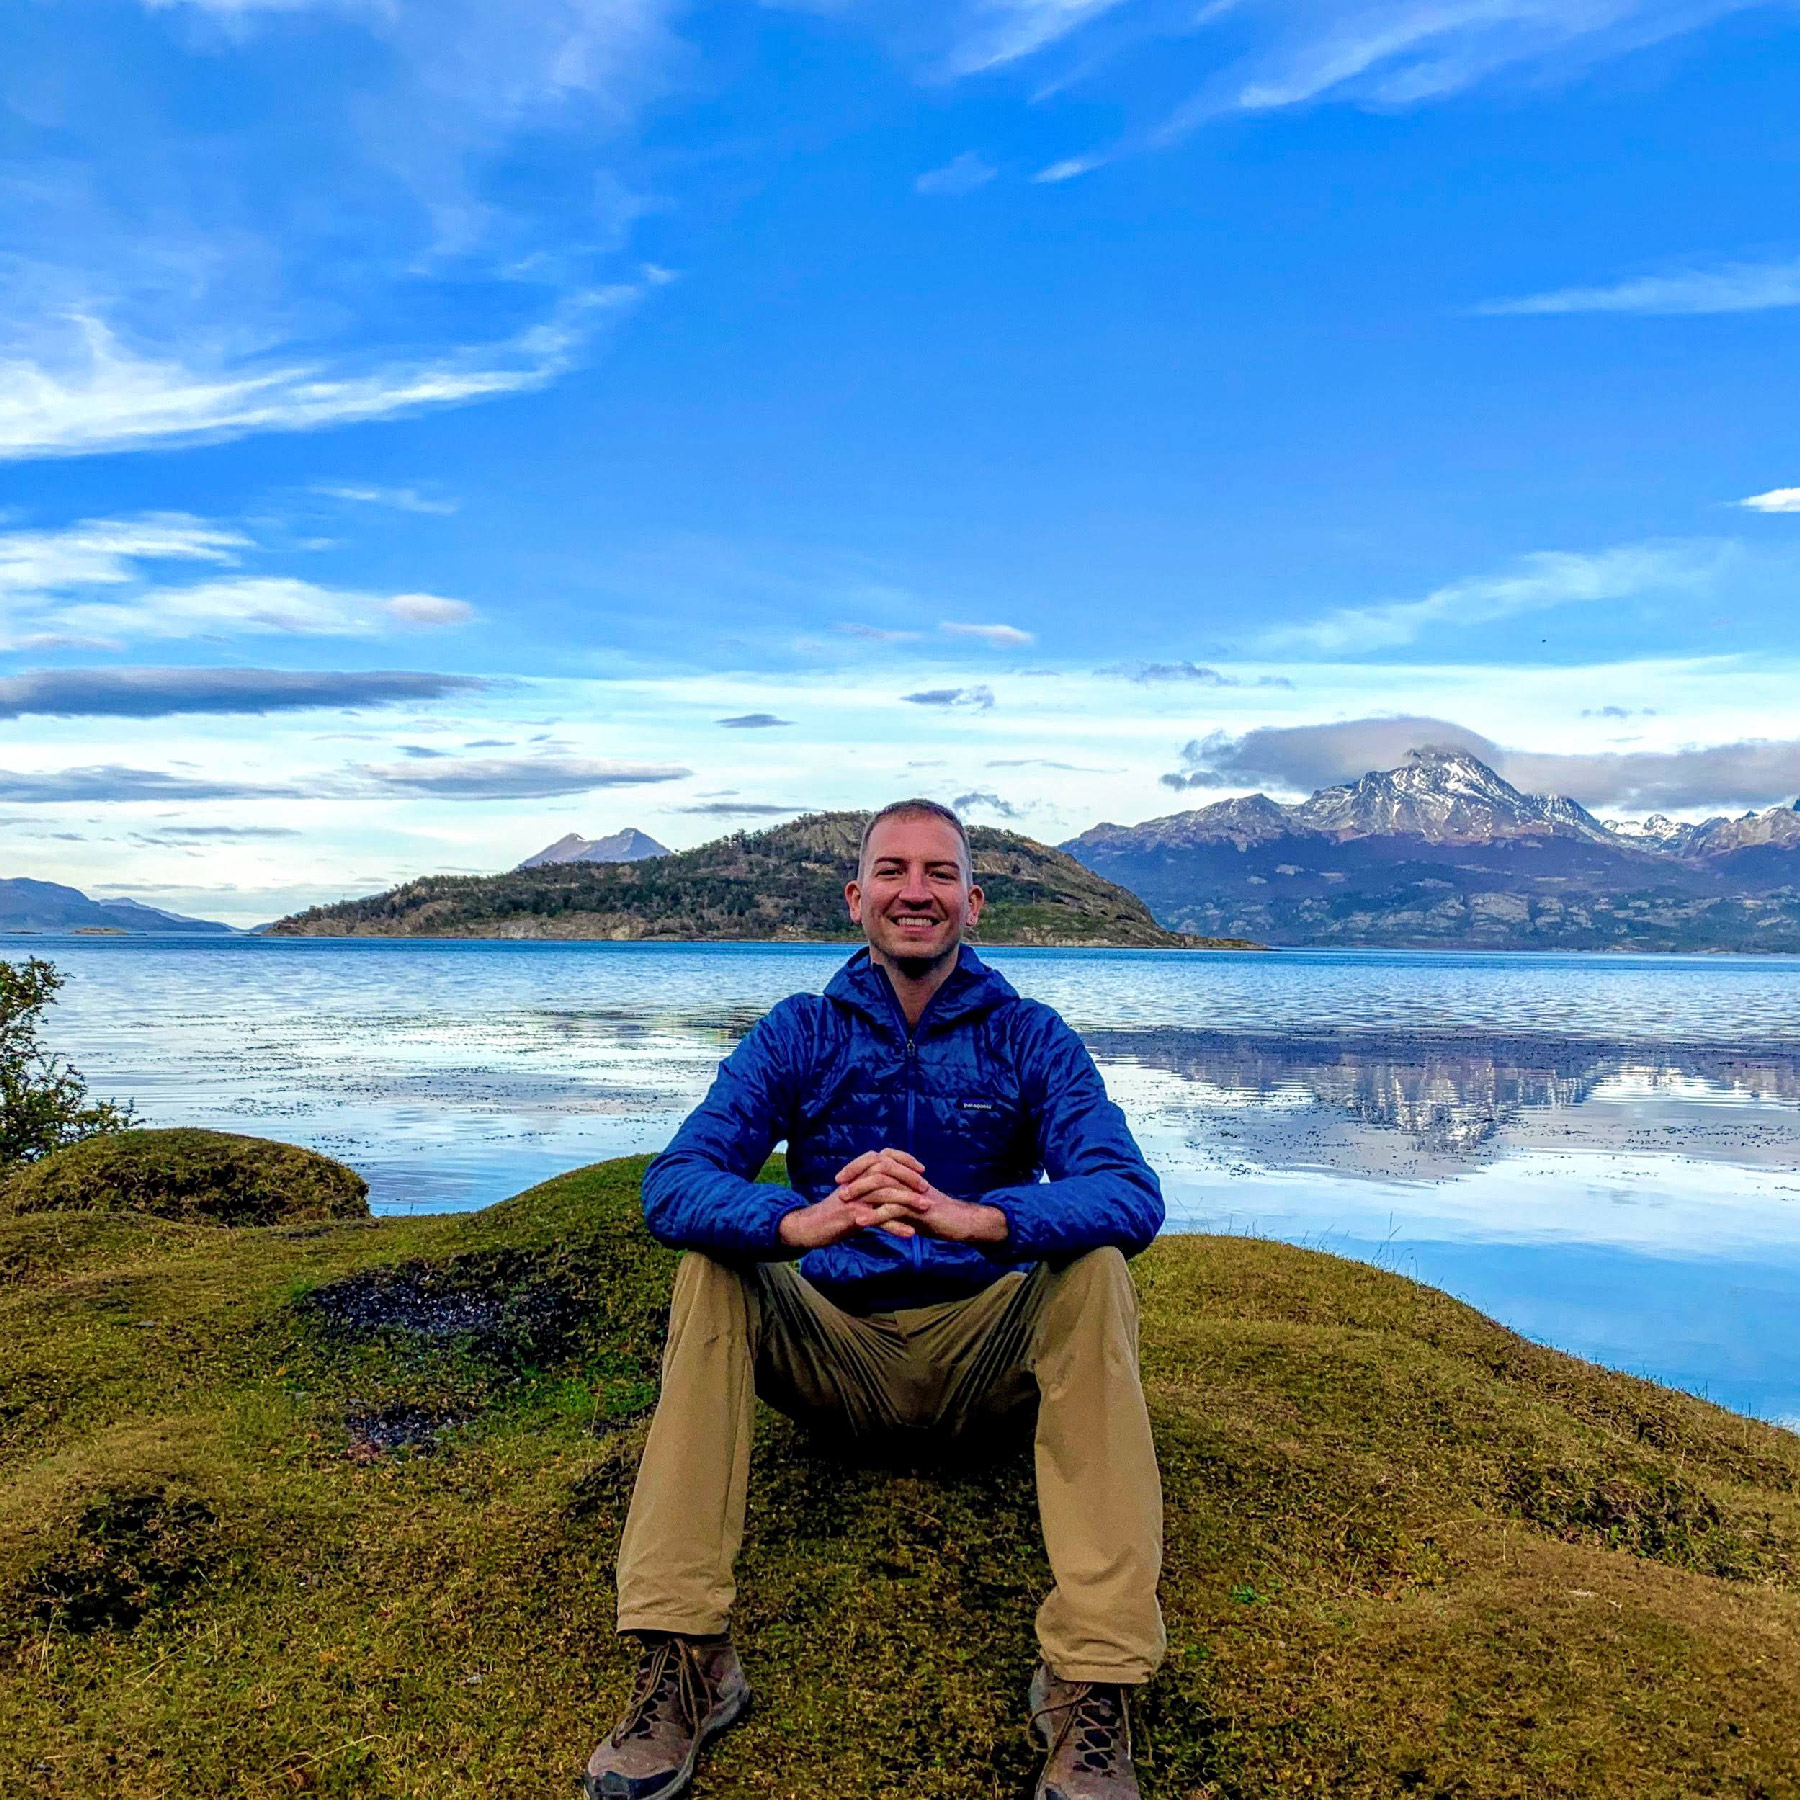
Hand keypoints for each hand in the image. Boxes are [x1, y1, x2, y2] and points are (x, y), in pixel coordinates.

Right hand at [778, 1148, 926, 1249]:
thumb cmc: (834, 1214)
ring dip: (908, 1200)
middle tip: (927, 1188)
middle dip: (910, 1178)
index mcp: (857, 1174)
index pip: (884, 1157)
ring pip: (885, 1192)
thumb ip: (870, 1189)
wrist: (809, 1228)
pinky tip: (910, 1233)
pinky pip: (878, 1219)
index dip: (904, 1160)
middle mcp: (855, 1181)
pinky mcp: (852, 1216)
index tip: (921, 1169)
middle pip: (887, 1171)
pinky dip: (896, 1226)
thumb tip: (893, 1186)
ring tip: (926, 1208)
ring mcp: (854, 1197)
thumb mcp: (853, 1197)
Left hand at [834, 1148, 1008, 1247]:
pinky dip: (875, 1214)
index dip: (858, 1166)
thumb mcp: (911, 1204)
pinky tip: (862, 1222)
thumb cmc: (936, 1215)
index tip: (841, 1177)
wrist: (961, 1223)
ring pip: (884, 1184)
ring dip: (861, 1193)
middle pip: (878, 1166)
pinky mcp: (919, 1208)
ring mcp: (914, 1191)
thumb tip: (871, 1200)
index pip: (878, 1160)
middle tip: (839, 1187)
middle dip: (855, 1175)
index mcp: (906, 1174)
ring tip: (845, 1202)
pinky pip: (894, 1208)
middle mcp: (909, 1178)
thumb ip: (893, 1198)